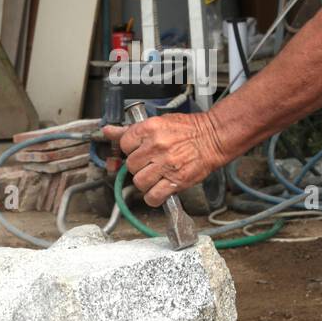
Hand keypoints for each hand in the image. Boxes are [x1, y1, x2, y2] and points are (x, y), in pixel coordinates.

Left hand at [103, 111, 226, 206]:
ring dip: (145, 182)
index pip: (124, 144)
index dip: (130, 150)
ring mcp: (166, 165)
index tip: (138, 151)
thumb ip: (131, 130)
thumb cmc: (188, 129)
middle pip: (130, 165)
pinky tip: (158, 191)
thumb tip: (108, 131)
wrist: (214, 137)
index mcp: (150, 128)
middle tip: (149, 164)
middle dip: (138, 167)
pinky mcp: (176, 181)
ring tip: (155, 177)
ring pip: (139, 182)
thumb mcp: (158, 122)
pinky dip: (153, 198)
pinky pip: (153, 197)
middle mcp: (156, 146)